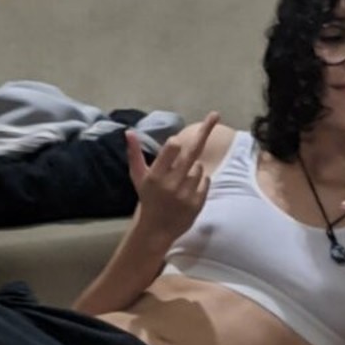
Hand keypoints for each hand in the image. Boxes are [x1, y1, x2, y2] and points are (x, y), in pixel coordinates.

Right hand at [127, 111, 219, 242]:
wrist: (156, 230)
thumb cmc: (148, 198)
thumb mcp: (138, 177)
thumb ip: (134, 154)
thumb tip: (130, 132)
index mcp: (156, 176)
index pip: (172, 148)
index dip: (176, 143)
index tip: (176, 142)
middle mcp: (171, 184)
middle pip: (192, 152)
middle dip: (205, 131)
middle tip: (215, 114)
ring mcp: (186, 194)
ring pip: (199, 168)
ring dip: (193, 169)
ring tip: (181, 182)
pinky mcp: (197, 203)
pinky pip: (206, 181)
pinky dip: (200, 182)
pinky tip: (189, 190)